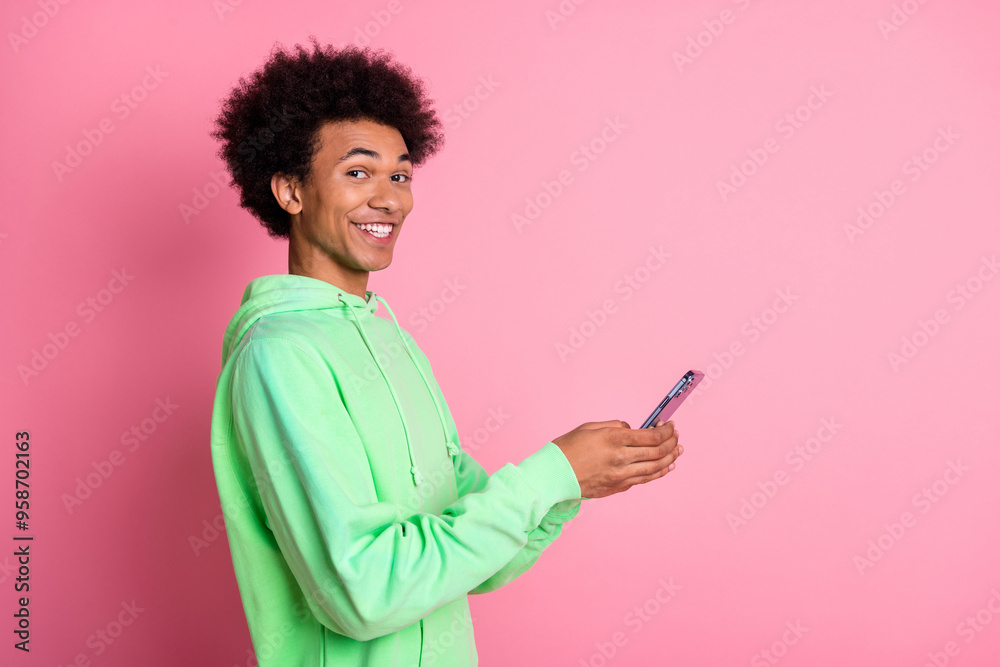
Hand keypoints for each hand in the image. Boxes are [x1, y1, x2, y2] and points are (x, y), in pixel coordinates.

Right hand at [552, 419, 681, 498]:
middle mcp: (621, 458)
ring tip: (678, 451)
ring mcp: (620, 476)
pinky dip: (658, 473)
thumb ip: (615, 426)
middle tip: (676, 436)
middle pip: (658, 452)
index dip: (666, 431)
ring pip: (655, 468)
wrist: (552, 475)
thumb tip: (631, 429)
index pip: (652, 436)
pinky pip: (644, 480)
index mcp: (614, 439)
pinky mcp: (617, 487)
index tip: (670, 425)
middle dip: (672, 442)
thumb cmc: (567, 448)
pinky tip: (665, 467)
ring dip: (670, 458)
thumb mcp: (590, 427)